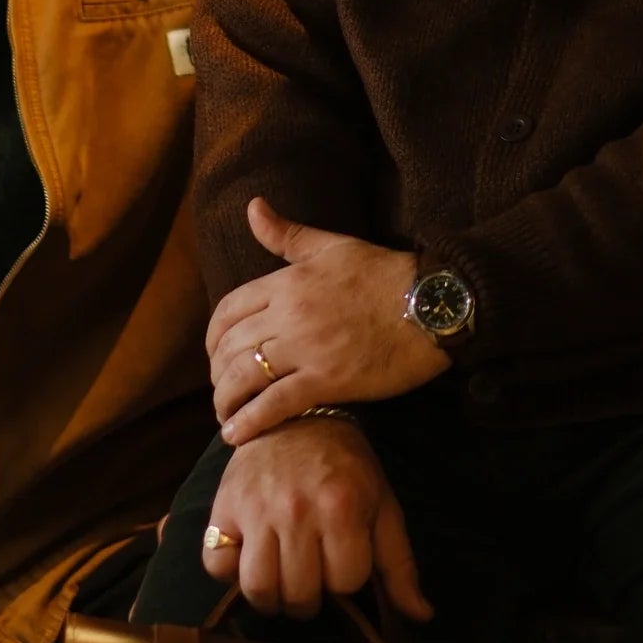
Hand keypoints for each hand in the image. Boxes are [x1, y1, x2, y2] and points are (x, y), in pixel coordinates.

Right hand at [200, 422, 431, 619]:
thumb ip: (399, 562)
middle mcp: (296, 511)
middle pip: (300, 595)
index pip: (346, 583)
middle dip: (310, 596)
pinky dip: (229, 573)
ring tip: (281, 579)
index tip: (343, 559)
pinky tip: (248, 559)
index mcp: (341, 508)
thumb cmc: (345, 465)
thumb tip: (422, 616)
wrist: (296, 414)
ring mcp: (256, 509)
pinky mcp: (223, 506)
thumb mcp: (381, 504)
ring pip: (258, 589)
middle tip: (311, 577)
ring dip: (272, 597)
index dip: (347, 577)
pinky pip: (215, 565)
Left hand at [208, 202, 448, 443]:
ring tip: (225, 416)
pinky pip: (275, 405)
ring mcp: (305, 350)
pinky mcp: (327, 381)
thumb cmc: (384, 273)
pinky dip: (249, 422)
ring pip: (244, 377)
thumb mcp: (331, 246)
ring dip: (225, 400)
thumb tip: (252, 206)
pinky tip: (236, 435)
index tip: (214, 354)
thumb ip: (287, 234)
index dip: (213, 337)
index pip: (228, 310)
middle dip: (217, 373)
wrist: (430, 305)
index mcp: (286, 283)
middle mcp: (288, 316)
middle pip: (230, 347)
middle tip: (221, 389)